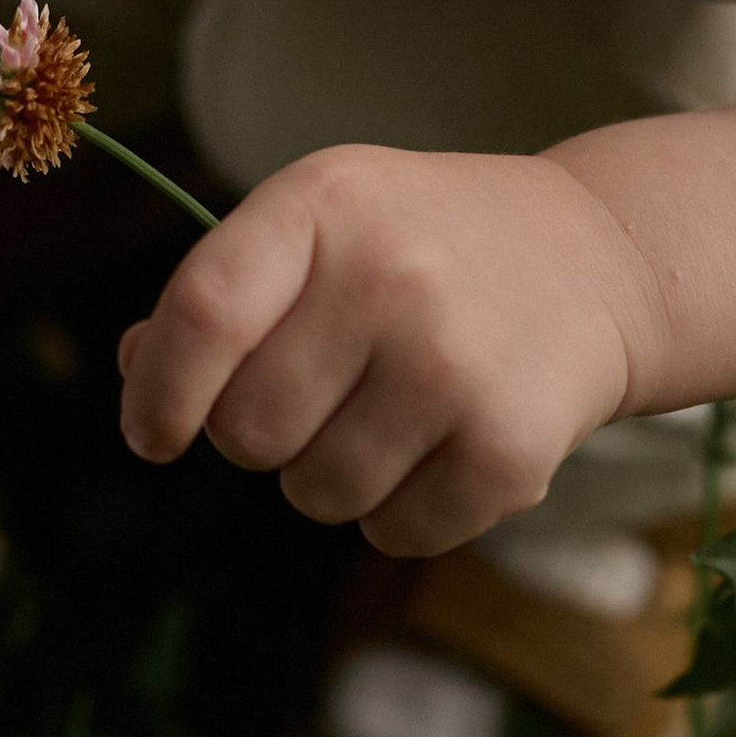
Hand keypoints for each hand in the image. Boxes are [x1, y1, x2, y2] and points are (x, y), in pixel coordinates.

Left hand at [113, 145, 649, 557]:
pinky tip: (443, 444)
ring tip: (391, 412)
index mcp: (324, 204)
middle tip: (320, 395)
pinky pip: (396, 532)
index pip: (202, 316)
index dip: (159, 393)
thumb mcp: (324, 220)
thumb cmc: (425, 243)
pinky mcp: (511, 449)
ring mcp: (454, 366)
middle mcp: (391, 278)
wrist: (596, 258)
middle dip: (262, 437)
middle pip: (248, 431)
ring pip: (317, 493)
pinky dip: (404, 511)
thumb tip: (139, 373)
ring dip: (332, 477)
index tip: (154, 435)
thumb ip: (225, 292)